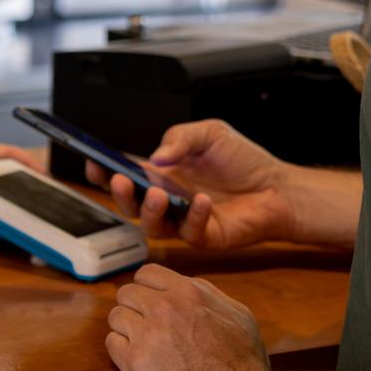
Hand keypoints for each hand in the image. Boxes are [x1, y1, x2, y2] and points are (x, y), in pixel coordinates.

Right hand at [85, 118, 293, 248]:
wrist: (277, 186)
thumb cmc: (242, 160)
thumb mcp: (210, 133)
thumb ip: (181, 138)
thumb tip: (156, 157)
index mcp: (162, 173)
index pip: (125, 173)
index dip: (104, 171)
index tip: (93, 162)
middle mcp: (167, 199)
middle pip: (130, 205)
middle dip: (119, 195)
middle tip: (121, 181)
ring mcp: (183, 221)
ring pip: (152, 226)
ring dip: (150, 212)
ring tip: (158, 195)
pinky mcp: (204, 237)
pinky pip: (189, 233)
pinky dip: (193, 216)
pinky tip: (202, 201)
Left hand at [107, 263, 270, 370]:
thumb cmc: (245, 366)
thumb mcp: (237, 314)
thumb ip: (206, 295)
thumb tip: (185, 289)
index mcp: (188, 293)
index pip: (147, 274)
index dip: (147, 288)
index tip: (149, 301)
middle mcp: (164, 308)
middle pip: (126, 293)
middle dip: (135, 308)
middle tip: (144, 326)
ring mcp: (148, 335)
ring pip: (116, 317)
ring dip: (126, 329)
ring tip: (142, 345)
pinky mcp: (135, 363)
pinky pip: (112, 343)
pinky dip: (121, 350)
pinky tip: (137, 360)